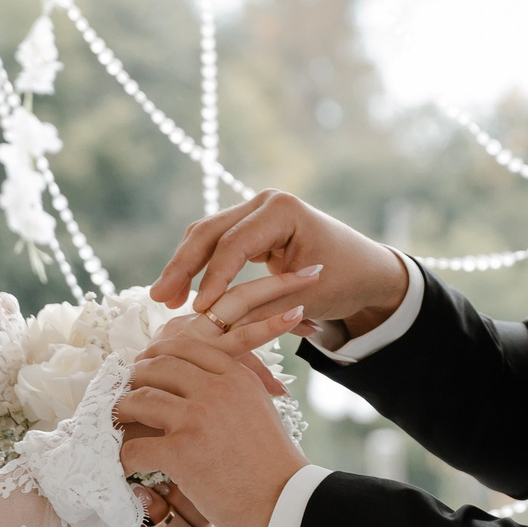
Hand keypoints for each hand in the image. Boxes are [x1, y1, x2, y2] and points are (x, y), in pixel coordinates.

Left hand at [115, 316, 310, 526]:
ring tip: (116, 423)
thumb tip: (202, 386)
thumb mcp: (260, 410)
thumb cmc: (274, 465)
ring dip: (121, 411)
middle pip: (158, 367)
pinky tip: (125, 464)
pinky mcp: (181, 451)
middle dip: (134, 377)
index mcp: (238, 376)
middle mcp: (216, 390)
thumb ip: (233, 392)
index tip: (145, 365)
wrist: (284, 503)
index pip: (187, 347)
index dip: (158, 353)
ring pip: (140, 399)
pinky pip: (135, 446)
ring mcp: (197, 418)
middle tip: (123, 391)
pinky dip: (124, 456)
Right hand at [154, 191, 408, 341]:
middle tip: (159, 298)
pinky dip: (199, 266)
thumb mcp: (306, 298)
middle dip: (182, 265)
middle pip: (209, 231)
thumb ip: (261, 307)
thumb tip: (216, 323)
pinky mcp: (253, 229)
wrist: (368, 272)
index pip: (234, 244)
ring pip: (207, 236)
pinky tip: (182, 291)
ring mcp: (256, 212)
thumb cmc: (346, 281)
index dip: (212, 279)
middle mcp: (264, 203)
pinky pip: (217, 245)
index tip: (197, 311)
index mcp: (282, 210)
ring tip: (164, 298)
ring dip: (184, 266)